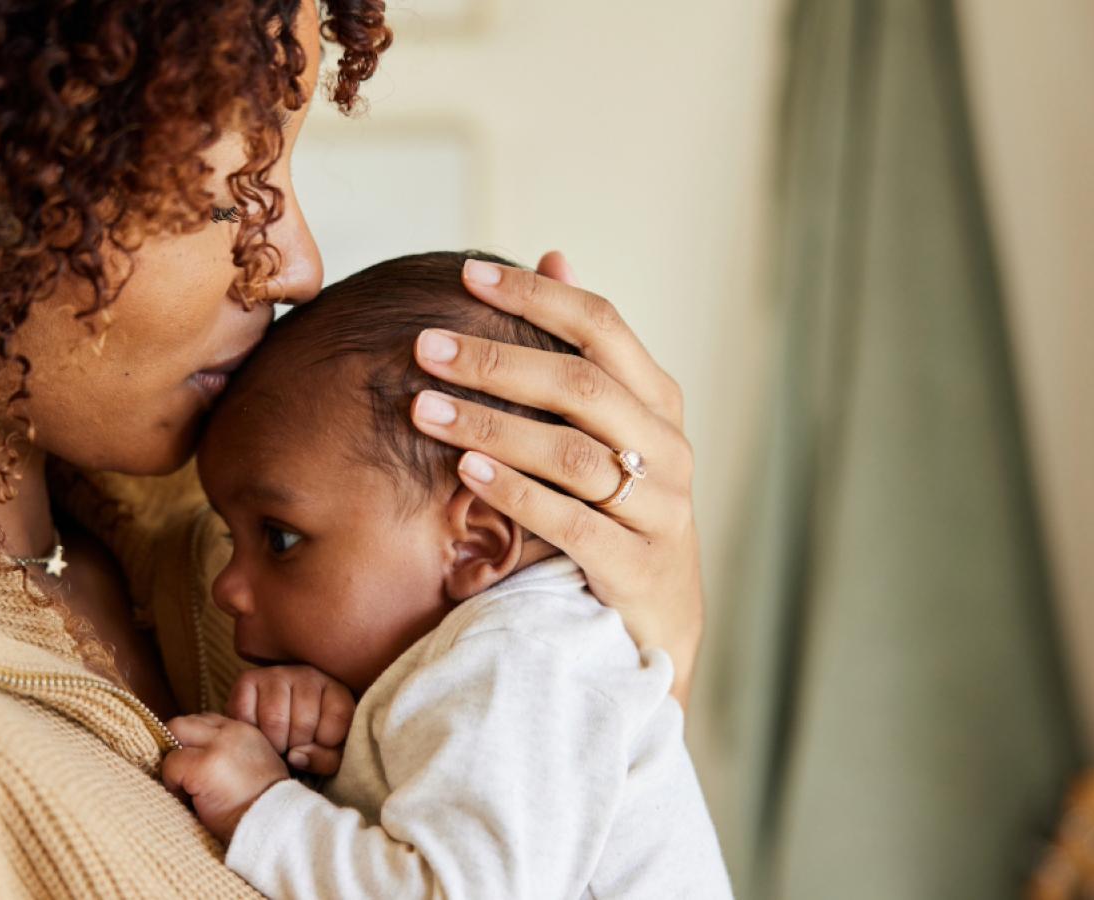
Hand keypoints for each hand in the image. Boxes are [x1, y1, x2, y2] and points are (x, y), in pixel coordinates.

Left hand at [163, 714, 288, 843]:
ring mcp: (217, 746)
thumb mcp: (255, 767)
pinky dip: (172, 783)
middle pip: (184, 722)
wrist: (274, 828)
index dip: (193, 743)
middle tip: (183, 775)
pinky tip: (189, 800)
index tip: (195, 766)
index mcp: (246, 731)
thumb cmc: (262, 807)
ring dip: (174, 762)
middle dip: (176, 746)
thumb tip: (198, 754)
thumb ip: (230, 753)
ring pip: (174, 734)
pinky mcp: (203, 766)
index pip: (205, 722)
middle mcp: (231, 732)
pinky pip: (170, 764)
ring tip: (187, 789)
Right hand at [225, 665, 355, 775]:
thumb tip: (295, 756)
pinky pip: (246, 714)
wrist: (278, 728)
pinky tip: (259, 733)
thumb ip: (325, 760)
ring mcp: (276, 674)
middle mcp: (308, 675)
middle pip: (304, 722)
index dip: (326, 745)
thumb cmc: (310, 743)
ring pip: (274, 719)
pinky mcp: (247, 680)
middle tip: (293, 747)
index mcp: (336, 690)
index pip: (338, 720)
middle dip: (296, 746)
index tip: (318, 746)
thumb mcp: (330, 755)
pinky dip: (251, 733)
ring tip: (277, 743)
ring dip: (274, 743)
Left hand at [409, 251, 703, 707]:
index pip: (602, 325)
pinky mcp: (637, 567)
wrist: (657, 624)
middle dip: (497, 359)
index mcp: (658, 401)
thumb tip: (555, 253)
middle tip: (426, 346)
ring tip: (424, 408)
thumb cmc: (618, 509)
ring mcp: (659, 509)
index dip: (536, 295)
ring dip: (493, 425)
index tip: (467, 273)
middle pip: (582, 384)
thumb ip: (583, 351)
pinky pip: (572, 522)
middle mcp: (668, 447)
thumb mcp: (610, 428)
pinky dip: (517, 492)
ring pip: (573, 452)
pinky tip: (466, 471)